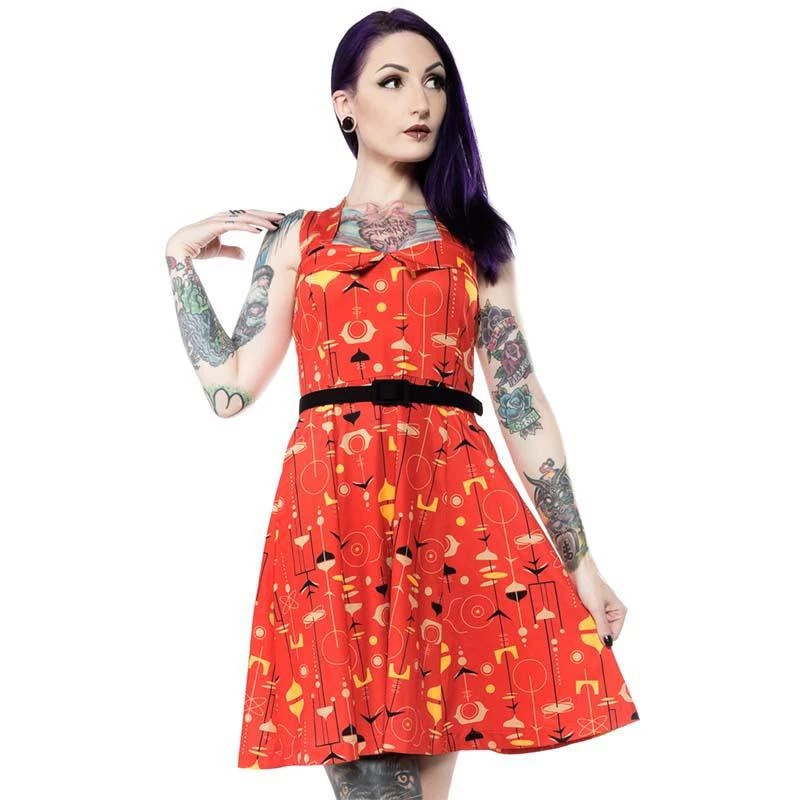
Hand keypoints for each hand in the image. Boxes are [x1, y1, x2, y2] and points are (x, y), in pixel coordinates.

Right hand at [165, 208, 285, 259]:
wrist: (178, 248)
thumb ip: (231, 250)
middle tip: (283, 217)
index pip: (248, 216)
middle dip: (267, 214)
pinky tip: (259, 230)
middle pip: (250, 213)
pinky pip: (235, 225)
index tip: (277, 220)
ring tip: (275, 224)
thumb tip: (244, 254)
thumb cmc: (197, 248)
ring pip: (245, 217)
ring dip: (261, 220)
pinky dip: (248, 226)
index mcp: (226, 220)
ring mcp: (220, 220)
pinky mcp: (215, 226)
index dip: (263, 217)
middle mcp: (224, 217)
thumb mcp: (219, 250)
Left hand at [568, 554, 627, 646]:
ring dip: (587, 626)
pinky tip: (577, 619)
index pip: (614, 634)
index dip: (603, 639)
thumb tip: (607, 642)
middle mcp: (612, 612)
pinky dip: (583, 620)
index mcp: (619, 612)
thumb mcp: (596, 607)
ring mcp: (602, 609)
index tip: (592, 644)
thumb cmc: (590, 584)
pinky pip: (588, 619)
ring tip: (579, 624)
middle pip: (604, 630)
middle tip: (583, 633)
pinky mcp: (592, 606)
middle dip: (594, 632)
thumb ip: (602, 626)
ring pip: (595, 625)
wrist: (578, 569)